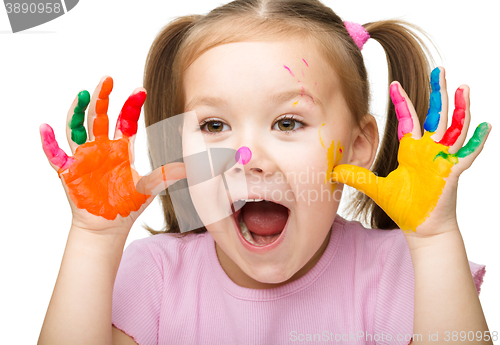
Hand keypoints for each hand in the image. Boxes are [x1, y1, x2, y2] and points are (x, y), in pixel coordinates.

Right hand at [40, 76, 185, 232]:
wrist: (110, 226)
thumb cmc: (127, 205)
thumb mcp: (149, 188)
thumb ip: (165, 175)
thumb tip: (188, 166)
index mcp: (121, 149)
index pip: (126, 121)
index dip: (132, 105)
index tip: (140, 90)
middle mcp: (101, 148)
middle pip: (99, 117)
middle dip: (103, 97)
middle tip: (107, 78)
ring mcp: (84, 157)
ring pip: (77, 128)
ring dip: (77, 111)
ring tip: (82, 95)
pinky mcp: (69, 171)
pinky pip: (55, 154)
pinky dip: (48, 142)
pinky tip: (45, 127)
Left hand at [332, 67, 490, 237]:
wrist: (420, 228)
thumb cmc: (404, 207)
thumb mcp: (376, 188)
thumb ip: (357, 177)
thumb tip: (334, 170)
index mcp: (412, 150)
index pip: (408, 119)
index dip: (402, 102)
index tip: (394, 83)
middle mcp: (429, 150)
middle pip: (436, 115)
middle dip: (438, 93)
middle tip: (438, 70)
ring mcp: (443, 159)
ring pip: (455, 128)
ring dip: (460, 109)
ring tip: (463, 88)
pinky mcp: (453, 172)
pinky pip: (467, 154)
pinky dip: (476, 140)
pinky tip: (484, 126)